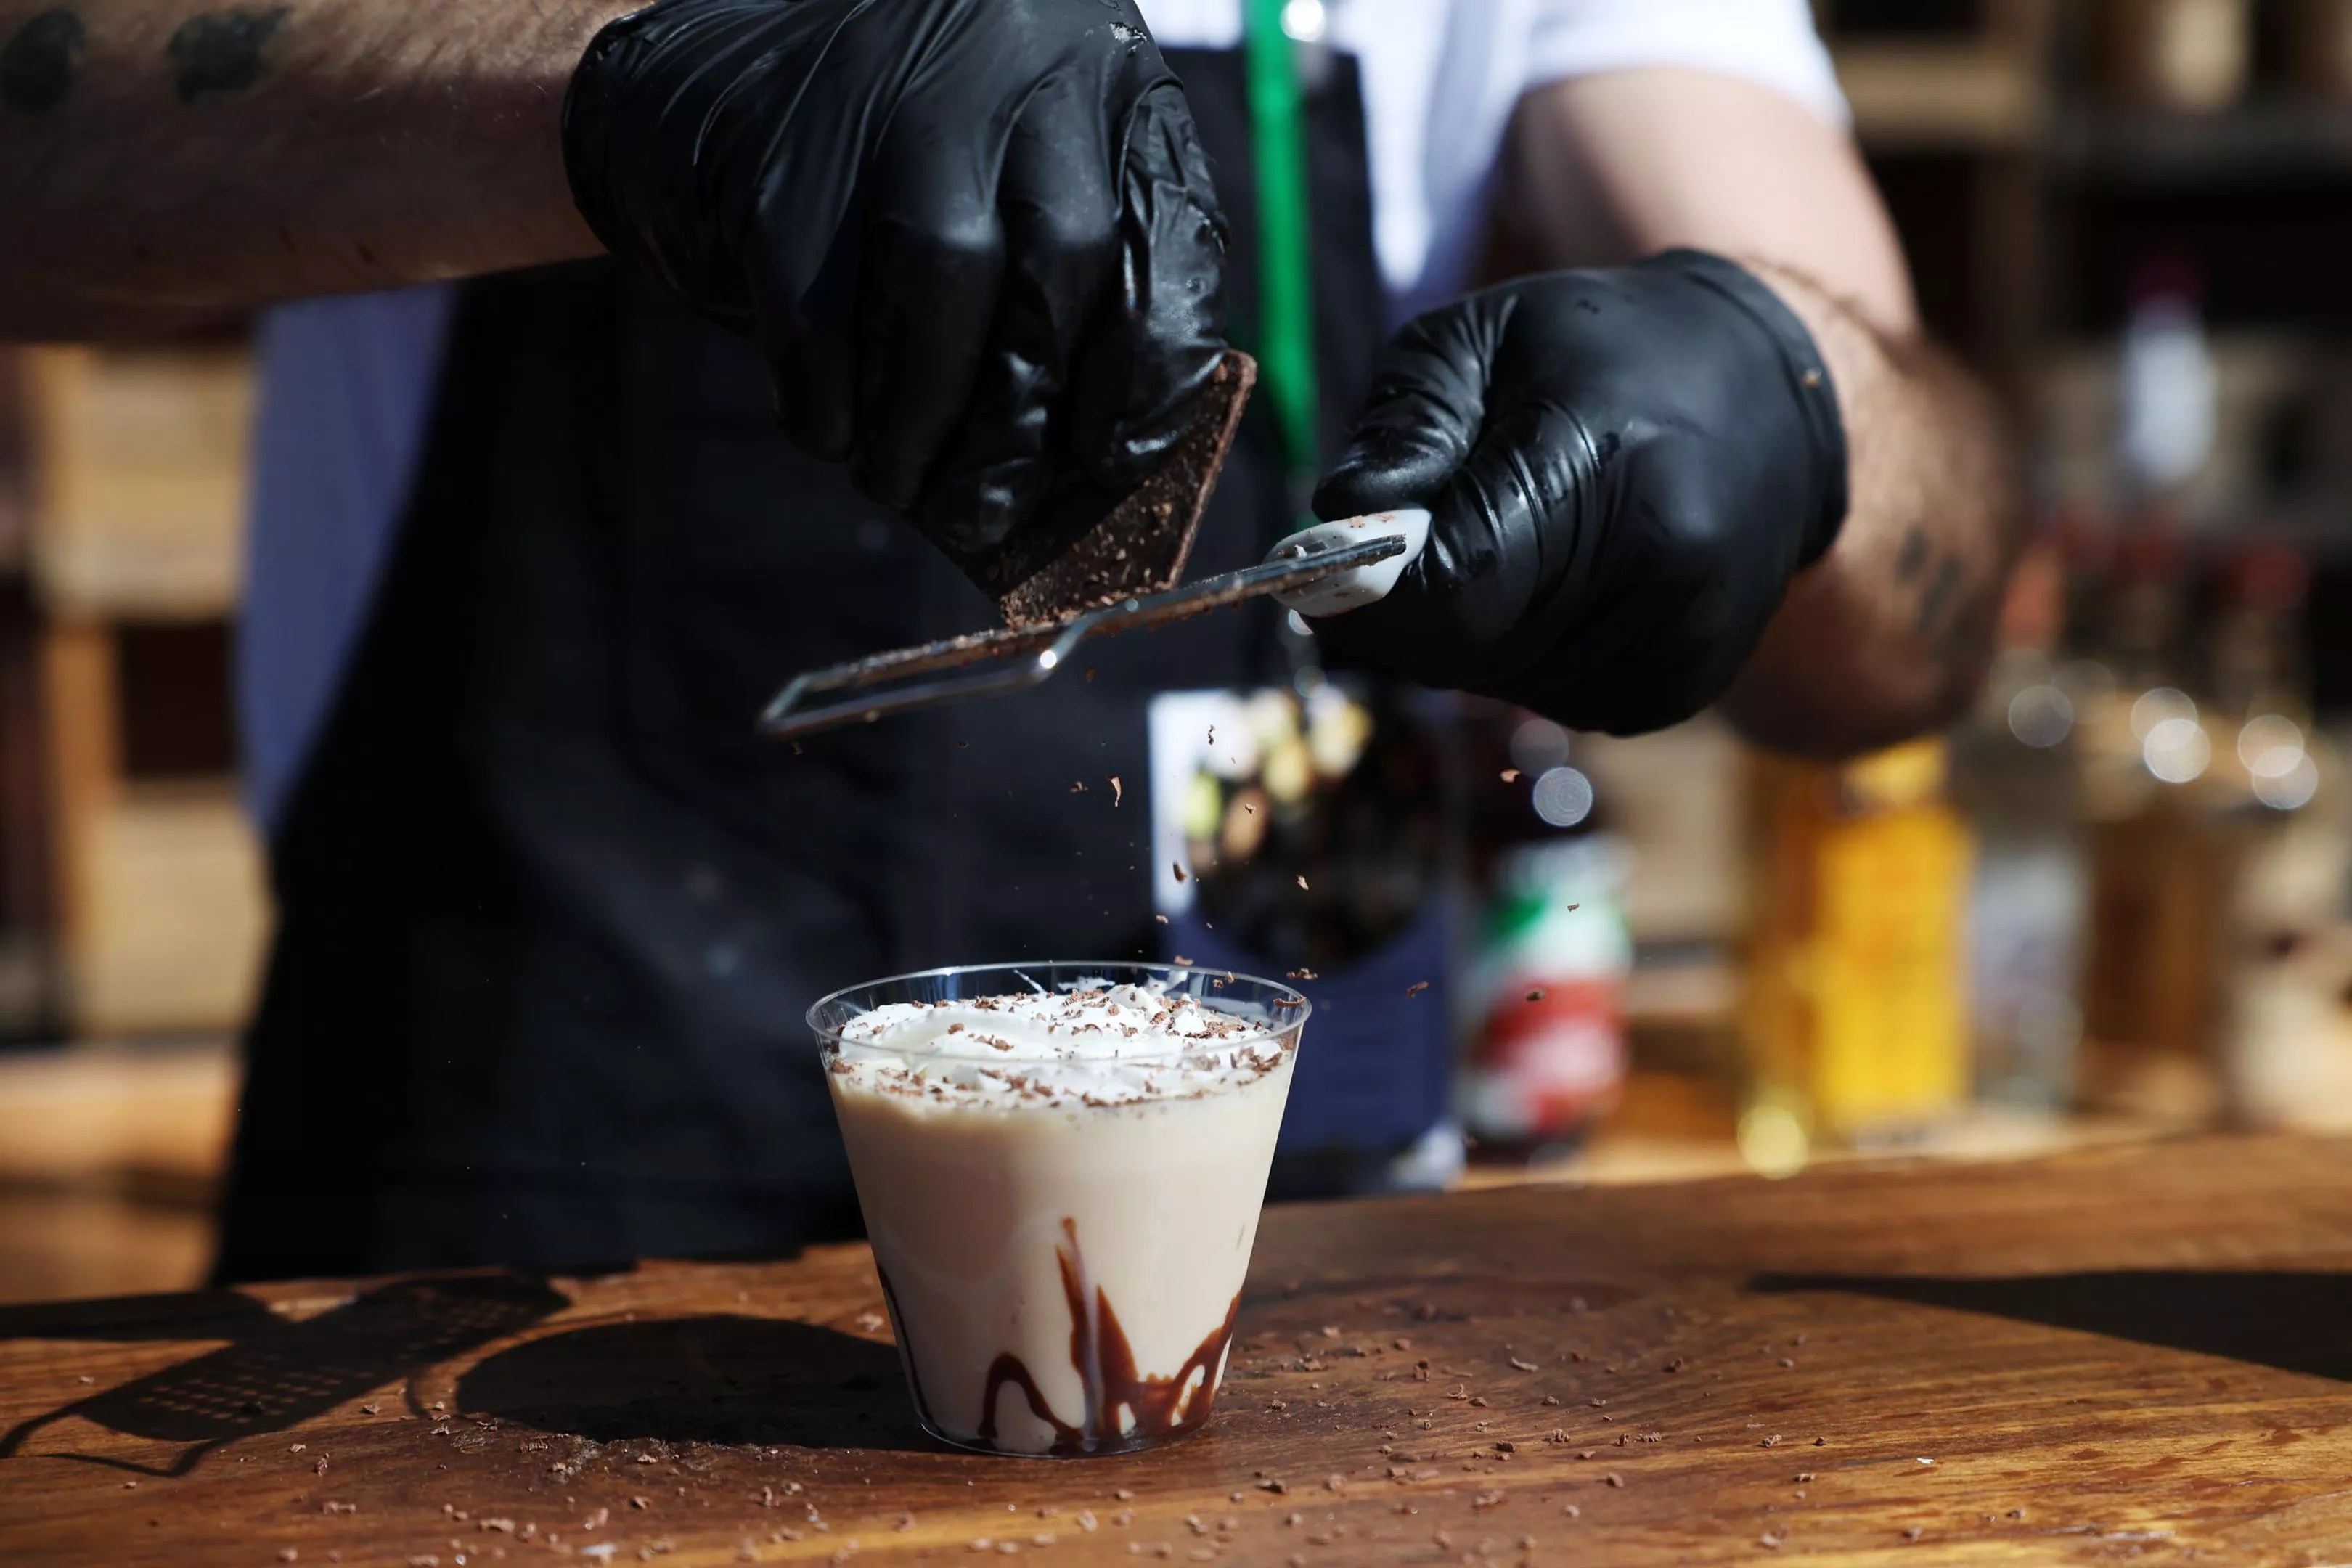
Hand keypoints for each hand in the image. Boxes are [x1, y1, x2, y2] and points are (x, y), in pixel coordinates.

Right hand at [562, 0, 1227, 592]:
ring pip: (945, 270)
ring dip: (926, 419)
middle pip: (1064, 250)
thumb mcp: (1006, 205)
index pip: (1170, 229)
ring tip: (902, 484)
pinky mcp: (780, 147)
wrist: (703, 86)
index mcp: (1101, 78)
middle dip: (1027, 409)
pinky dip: (831, 401)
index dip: (1156, 365)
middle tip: (989, 509)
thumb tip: (1084, 478)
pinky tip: (833, 433)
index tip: (1115, 461)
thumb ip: (1066, 308)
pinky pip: (820, 304)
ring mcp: (890, 84)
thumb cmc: (890, 187)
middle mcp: (1012, 54)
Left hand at [1306, 250, 1847, 734]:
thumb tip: (1342, 512)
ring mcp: (1680, 644)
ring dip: (1466, 635)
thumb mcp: (1483, 335)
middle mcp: (1658, 572)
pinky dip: (1522, 656)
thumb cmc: (1603, 353)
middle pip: (1461, 652)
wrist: (1771, 398)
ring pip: (1496, 687)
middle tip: (1408, 543)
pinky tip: (1557, 582)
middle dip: (1408, 613)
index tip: (1325, 568)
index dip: (1363, 597)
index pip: (1447, 589)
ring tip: (1506, 542)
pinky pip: (1548, 702)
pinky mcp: (1682, 690)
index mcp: (1604, 468)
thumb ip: (1404, 420)